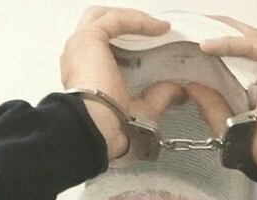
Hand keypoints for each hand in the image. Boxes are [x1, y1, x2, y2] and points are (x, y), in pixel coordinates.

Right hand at [61, 7, 174, 159]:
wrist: (97, 125)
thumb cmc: (111, 123)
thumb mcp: (142, 108)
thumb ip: (158, 95)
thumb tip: (178, 89)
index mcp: (85, 74)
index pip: (102, 47)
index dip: (126, 41)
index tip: (151, 44)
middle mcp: (78, 57)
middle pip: (99, 25)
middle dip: (126, 23)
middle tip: (152, 31)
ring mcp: (80, 45)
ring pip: (105, 17)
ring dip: (132, 18)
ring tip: (158, 27)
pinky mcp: (89, 38)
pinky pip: (116, 20)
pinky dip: (138, 21)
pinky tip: (159, 28)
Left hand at [200, 17, 256, 188]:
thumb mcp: (228, 120)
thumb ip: (210, 102)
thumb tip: (191, 86)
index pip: (244, 70)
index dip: (222, 61)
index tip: (199, 58)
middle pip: (246, 52)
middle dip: (221, 43)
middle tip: (196, 38)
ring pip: (250, 42)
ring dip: (224, 36)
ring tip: (199, 32)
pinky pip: (252, 44)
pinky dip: (228, 44)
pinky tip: (206, 46)